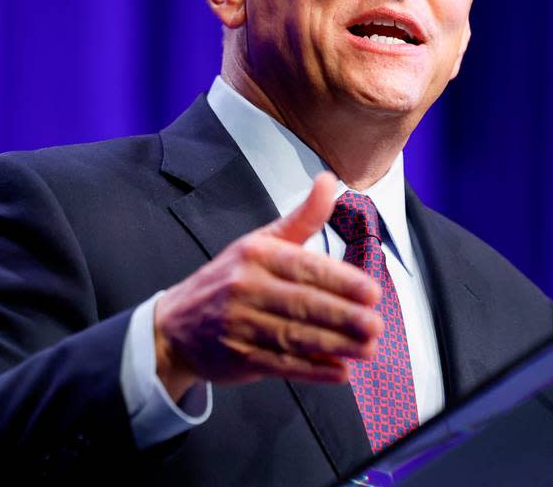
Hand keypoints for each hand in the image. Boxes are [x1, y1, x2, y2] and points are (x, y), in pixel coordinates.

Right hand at [153, 173, 381, 399]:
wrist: (175, 325)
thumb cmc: (229, 278)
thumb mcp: (261, 241)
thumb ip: (303, 218)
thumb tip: (330, 181)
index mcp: (256, 254)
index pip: (306, 268)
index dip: (341, 282)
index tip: (372, 292)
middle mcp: (245, 287)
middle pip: (303, 304)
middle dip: (345, 317)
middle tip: (376, 324)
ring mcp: (240, 325)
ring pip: (296, 336)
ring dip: (336, 345)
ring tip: (368, 348)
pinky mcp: (238, 358)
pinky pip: (282, 365)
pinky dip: (312, 371)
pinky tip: (339, 372)